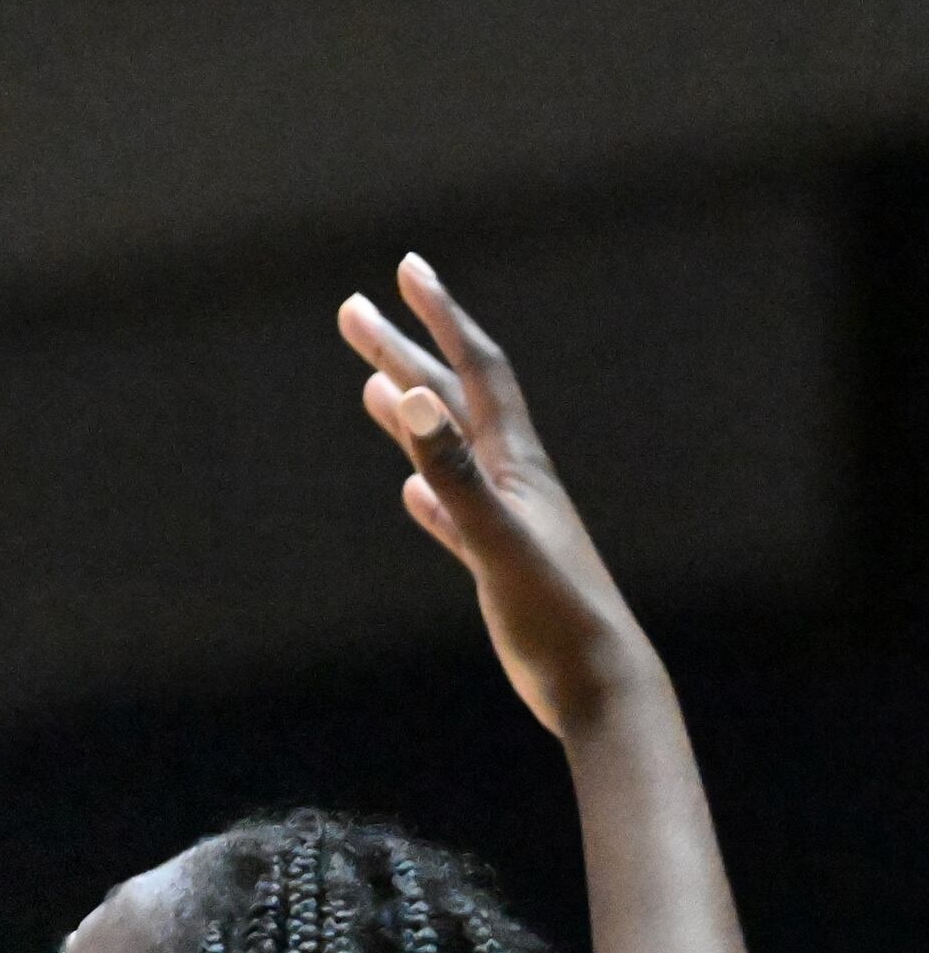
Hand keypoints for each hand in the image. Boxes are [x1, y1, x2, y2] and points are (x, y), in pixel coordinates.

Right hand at [339, 256, 656, 735]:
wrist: (599, 685)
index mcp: (515, 464)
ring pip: (448, 450)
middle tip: (352, 310)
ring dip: (410, 411)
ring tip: (371, 384)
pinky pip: (453, 513)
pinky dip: (428, 492)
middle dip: (403, 350)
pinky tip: (410, 495)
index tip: (405, 268)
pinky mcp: (497, 565)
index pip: (473, 370)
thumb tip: (408, 398)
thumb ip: (452, 471)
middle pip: (449, 399)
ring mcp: (504, 521)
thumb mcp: (496, 539)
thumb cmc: (556, 615)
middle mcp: (511, 480)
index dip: (441, 315)